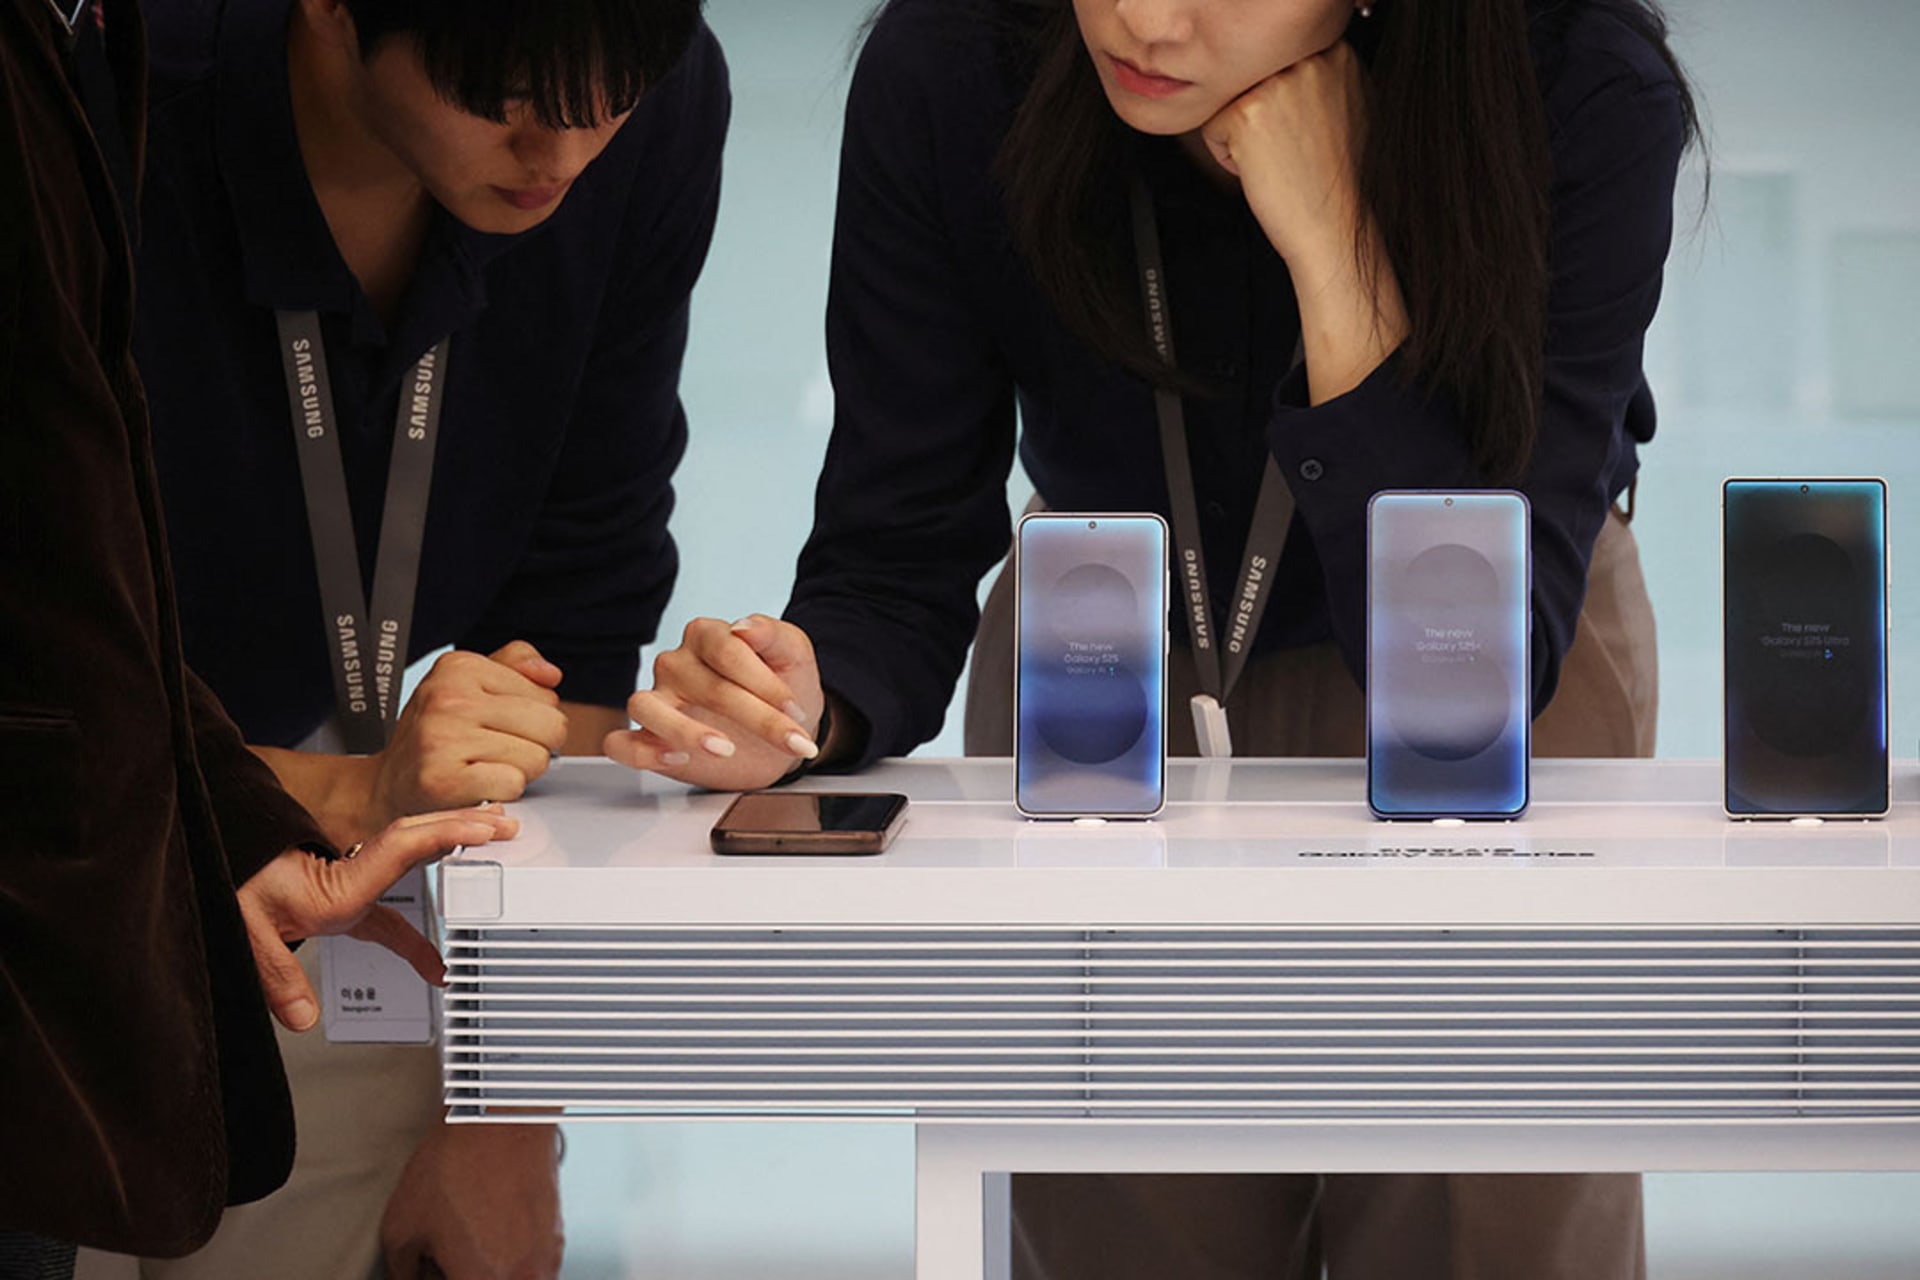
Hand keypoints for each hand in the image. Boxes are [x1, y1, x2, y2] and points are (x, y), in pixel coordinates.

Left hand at [238, 806, 517, 1030]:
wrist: (209, 856)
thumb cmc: (228, 882)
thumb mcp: (246, 929)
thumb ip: (278, 975)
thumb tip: (303, 1015)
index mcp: (337, 885)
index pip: (400, 848)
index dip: (443, 835)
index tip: (480, 829)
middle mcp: (350, 875)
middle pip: (417, 841)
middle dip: (464, 831)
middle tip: (505, 827)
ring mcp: (349, 878)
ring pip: (412, 853)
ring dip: (452, 843)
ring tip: (489, 840)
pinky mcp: (343, 888)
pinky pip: (397, 882)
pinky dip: (422, 893)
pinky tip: (434, 937)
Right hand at [368, 642, 571, 827]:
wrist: (387, 784)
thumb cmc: (437, 735)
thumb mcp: (470, 685)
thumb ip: (516, 666)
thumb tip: (551, 674)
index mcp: (460, 667)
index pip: (548, 697)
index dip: (534, 720)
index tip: (500, 727)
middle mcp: (449, 697)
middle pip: (551, 726)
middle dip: (536, 746)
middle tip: (500, 752)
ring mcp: (443, 737)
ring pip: (536, 758)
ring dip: (520, 772)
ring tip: (486, 768)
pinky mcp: (442, 778)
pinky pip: (513, 783)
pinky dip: (504, 792)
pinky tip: (479, 786)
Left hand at [380, 1120, 563, 1279]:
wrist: (500, 1117)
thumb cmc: (459, 1163)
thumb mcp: (401, 1229)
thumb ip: (403, 1274)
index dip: (434, 1278)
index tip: (428, 1271)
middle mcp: (524, 1279)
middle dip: (459, 1274)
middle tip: (439, 1257)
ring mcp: (547, 1259)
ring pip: (510, 1279)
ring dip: (486, 1269)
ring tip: (465, 1237)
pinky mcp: (557, 1236)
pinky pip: (527, 1264)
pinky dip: (507, 1254)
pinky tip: (487, 1223)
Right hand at [606, 614, 823, 790]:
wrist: (784, 731)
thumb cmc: (784, 687)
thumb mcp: (793, 656)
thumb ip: (774, 636)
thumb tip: (743, 626)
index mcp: (706, 634)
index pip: (726, 649)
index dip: (764, 681)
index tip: (795, 709)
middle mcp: (675, 663)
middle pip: (707, 686)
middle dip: (757, 718)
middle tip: (792, 741)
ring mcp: (657, 699)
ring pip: (646, 707)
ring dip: (684, 731)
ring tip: (726, 749)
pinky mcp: (649, 738)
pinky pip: (622, 744)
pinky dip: (644, 753)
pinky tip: (677, 758)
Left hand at [1199, 40, 1406, 403]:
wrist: (1335, 226)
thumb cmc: (1336, 178)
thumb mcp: (1346, 107)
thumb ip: (1317, 76)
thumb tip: (1281, 63)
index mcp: (1336, 51)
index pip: (1276, 64)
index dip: (1282, 106)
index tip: (1304, 134)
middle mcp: (1307, 60)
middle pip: (1251, 80)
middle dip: (1262, 119)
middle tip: (1293, 151)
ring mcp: (1276, 84)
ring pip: (1230, 102)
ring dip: (1245, 137)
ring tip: (1282, 160)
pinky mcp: (1245, 113)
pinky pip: (1211, 128)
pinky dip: (1228, 157)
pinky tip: (1264, 171)